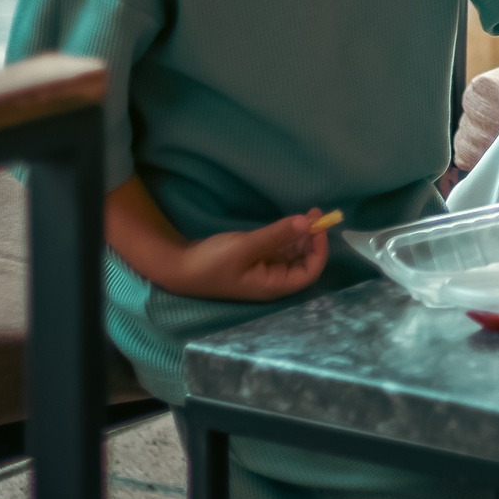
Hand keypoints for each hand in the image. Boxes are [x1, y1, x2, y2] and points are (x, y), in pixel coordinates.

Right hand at [165, 209, 333, 301]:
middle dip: (311, 239)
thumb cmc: (212, 263)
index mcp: (273, 285)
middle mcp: (272, 280)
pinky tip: (290, 222)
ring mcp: (263, 270)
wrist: (179, 267)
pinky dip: (286, 236)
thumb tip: (307, 223)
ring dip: (300, 235)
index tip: (319, 227)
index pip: (309, 273)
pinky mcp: (254, 260)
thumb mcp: (246, 246)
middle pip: (302, 262)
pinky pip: (278, 249)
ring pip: (291, 253)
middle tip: (315, 213)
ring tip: (308, 213)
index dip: (319, 251)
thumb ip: (277, 235)